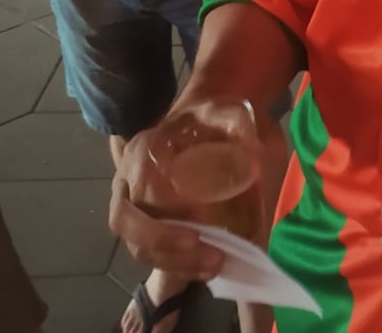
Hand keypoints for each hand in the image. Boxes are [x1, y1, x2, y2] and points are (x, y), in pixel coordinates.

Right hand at [107, 125, 225, 282]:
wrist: (202, 122)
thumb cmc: (212, 119)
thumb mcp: (227, 111)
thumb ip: (236, 121)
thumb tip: (254, 148)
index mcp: (145, 148)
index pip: (141, 185)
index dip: (166, 208)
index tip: (202, 224)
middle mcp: (127, 177)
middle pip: (127, 222)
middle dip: (165, 244)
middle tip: (211, 254)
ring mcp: (130, 203)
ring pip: (135, 245)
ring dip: (172, 262)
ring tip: (214, 265)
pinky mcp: (144, 224)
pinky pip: (148, 253)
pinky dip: (175, 266)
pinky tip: (206, 269)